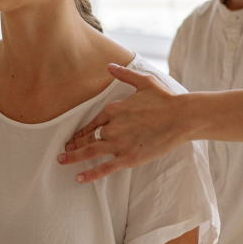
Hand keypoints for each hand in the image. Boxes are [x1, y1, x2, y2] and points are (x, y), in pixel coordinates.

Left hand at [57, 63, 189, 182]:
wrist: (181, 117)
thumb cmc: (165, 99)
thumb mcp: (144, 82)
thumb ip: (124, 75)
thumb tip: (109, 65)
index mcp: (114, 109)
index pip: (92, 122)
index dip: (82, 130)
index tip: (74, 137)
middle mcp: (112, 127)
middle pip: (88, 137)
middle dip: (73, 145)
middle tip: (63, 152)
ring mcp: (119, 144)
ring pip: (90, 151)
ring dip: (73, 157)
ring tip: (61, 161)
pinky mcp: (128, 158)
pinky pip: (105, 168)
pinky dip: (90, 174)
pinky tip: (78, 178)